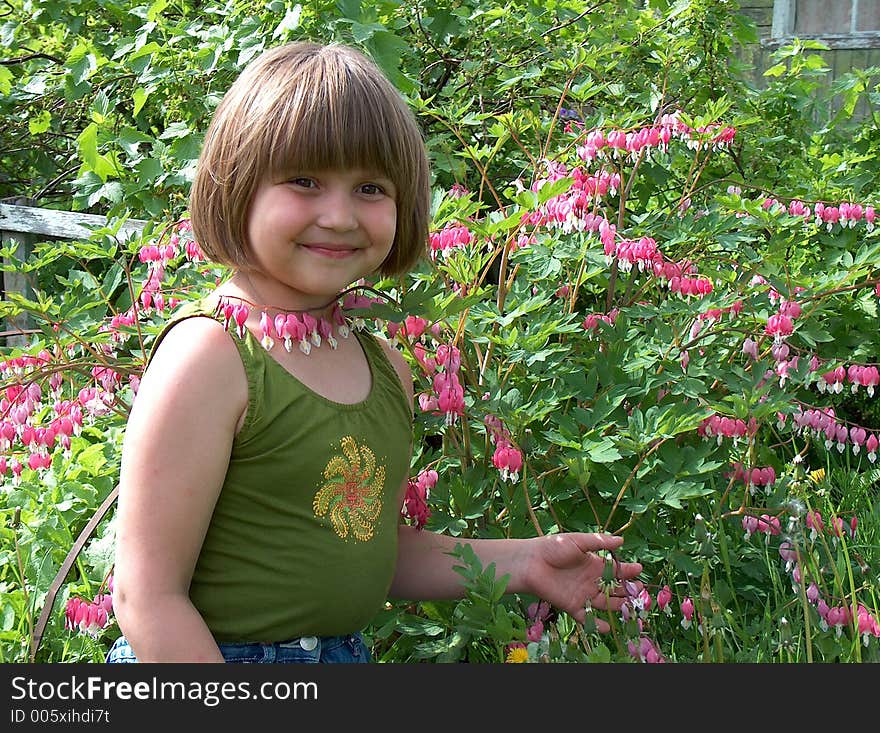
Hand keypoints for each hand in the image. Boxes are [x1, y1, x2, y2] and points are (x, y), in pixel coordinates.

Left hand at [523, 532, 642, 633]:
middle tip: (640, 592)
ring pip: (605, 603)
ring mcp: (582, 594)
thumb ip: (599, 542)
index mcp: (593, 564)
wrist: (530, 562)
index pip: (615, 569)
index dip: (628, 570)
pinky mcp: (572, 606)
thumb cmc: (552, 547)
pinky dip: (597, 624)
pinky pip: (587, 617)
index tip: (640, 570)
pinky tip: (608, 627)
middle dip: (627, 591)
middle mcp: (590, 580)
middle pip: (614, 589)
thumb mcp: (577, 541)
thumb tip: (621, 540)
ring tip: (630, 609)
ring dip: (617, 606)